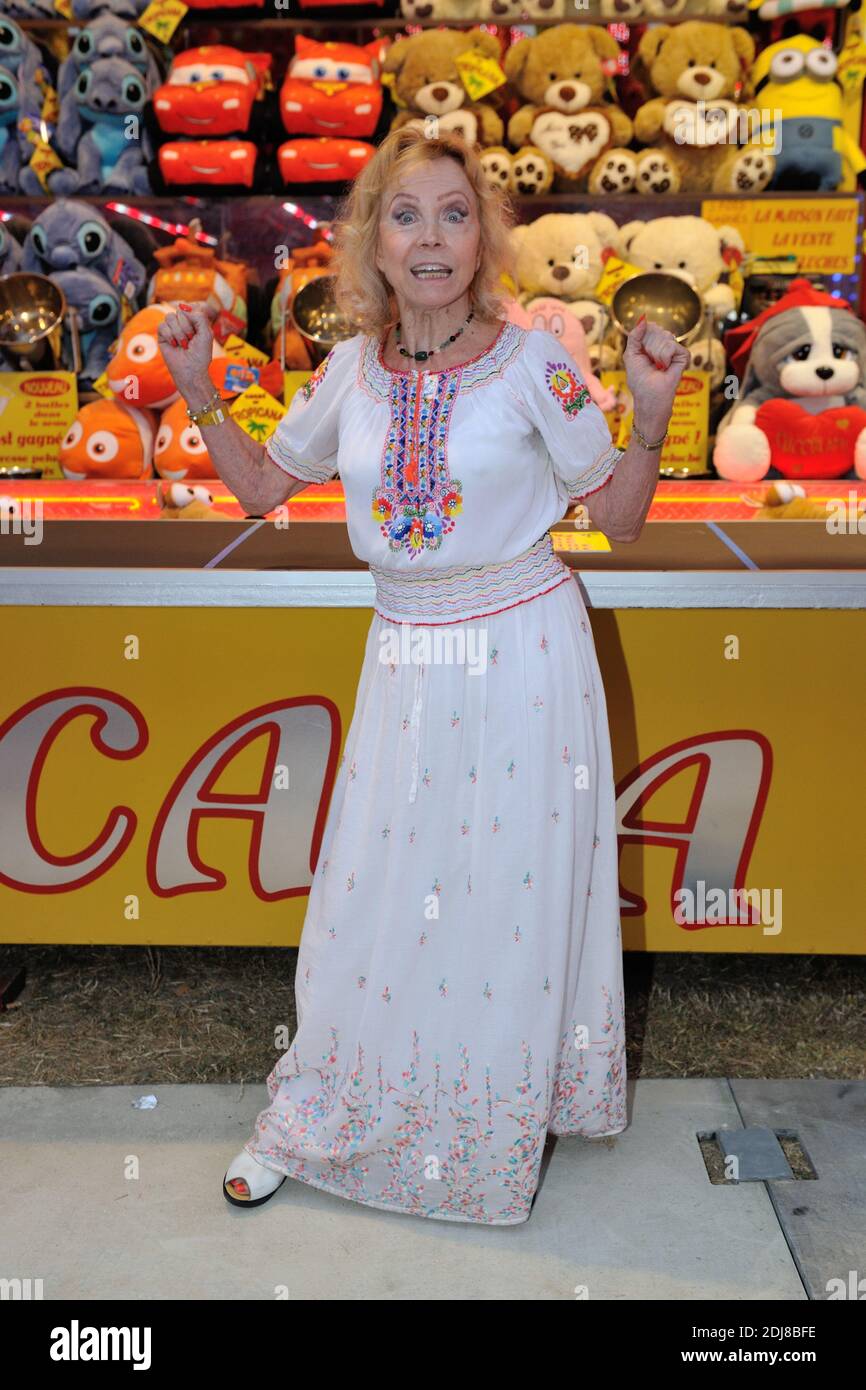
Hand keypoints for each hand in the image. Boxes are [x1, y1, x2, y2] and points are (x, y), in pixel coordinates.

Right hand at [156, 302, 217, 397]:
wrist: (191, 370)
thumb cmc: (200, 354)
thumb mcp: (206, 333)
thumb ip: (199, 316)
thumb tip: (183, 307)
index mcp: (194, 320)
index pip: (190, 306)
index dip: (193, 316)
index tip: (197, 331)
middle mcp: (182, 322)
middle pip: (180, 310)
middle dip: (187, 327)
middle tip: (191, 340)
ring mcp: (171, 328)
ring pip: (170, 317)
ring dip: (179, 332)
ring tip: (183, 344)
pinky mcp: (162, 335)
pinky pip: (162, 326)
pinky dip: (170, 336)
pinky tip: (175, 345)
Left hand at [623, 315, 690, 439]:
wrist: (649, 399)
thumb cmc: (639, 381)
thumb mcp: (631, 355)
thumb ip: (635, 336)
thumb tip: (643, 318)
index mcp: (652, 344)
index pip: (650, 327)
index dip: (644, 336)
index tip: (641, 352)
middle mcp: (664, 345)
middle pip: (658, 330)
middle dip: (649, 346)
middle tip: (650, 362)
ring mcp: (674, 351)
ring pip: (666, 337)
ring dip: (657, 353)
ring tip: (657, 366)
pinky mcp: (683, 357)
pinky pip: (674, 346)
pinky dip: (666, 357)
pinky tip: (665, 367)